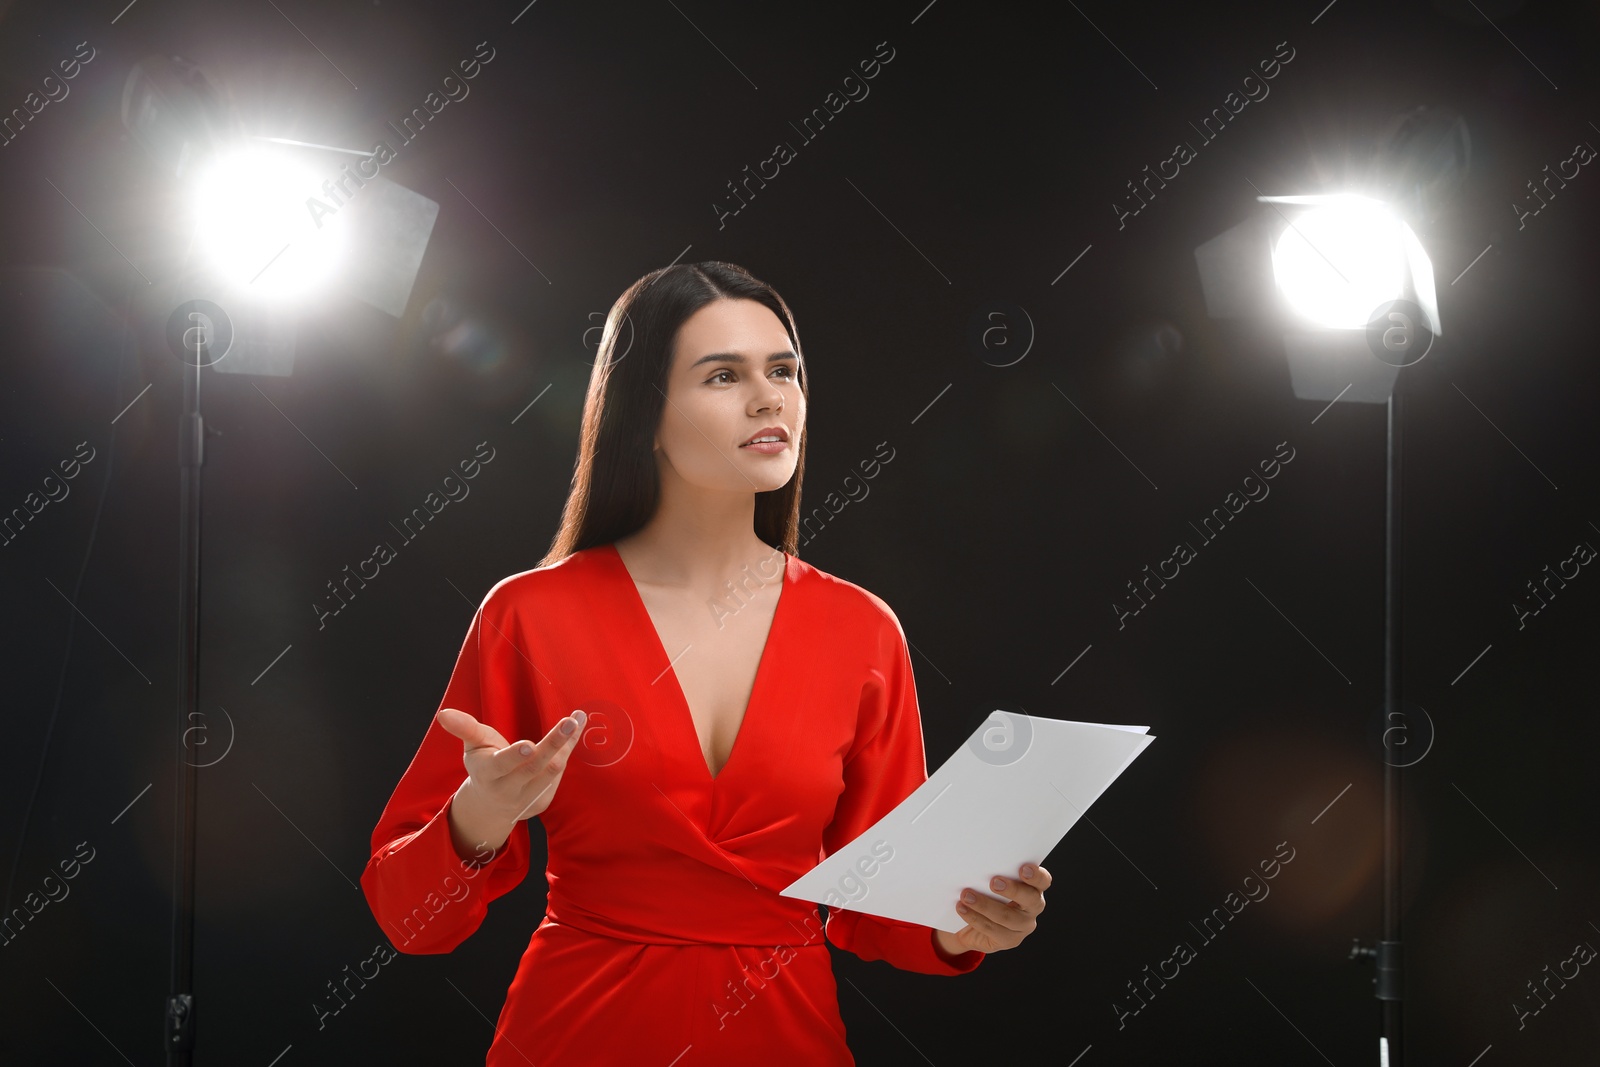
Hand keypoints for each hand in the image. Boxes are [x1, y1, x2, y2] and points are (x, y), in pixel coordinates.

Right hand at [436, 707, 587, 826]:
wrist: (491, 805)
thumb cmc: (484, 766)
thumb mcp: (473, 746)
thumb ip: (464, 728)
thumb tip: (443, 713)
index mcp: (488, 773)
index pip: (501, 766)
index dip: (515, 756)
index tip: (529, 744)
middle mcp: (508, 789)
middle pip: (534, 767)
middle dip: (552, 744)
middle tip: (569, 722)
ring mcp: (528, 798)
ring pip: (551, 772)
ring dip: (565, 746)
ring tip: (575, 720)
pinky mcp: (543, 801)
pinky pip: (559, 774)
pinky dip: (568, 750)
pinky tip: (576, 728)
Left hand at [941, 863, 1050, 954]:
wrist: (973, 927)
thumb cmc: (986, 895)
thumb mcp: (990, 882)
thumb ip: (992, 873)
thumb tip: (977, 858)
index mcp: (1033, 888)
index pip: (1043, 881)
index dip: (1036, 875)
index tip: (1023, 868)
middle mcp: (1033, 908)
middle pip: (1031, 899)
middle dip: (1013, 890)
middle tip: (993, 882)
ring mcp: (1023, 926)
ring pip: (1007, 917)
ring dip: (985, 905)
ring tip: (966, 895)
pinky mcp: (1009, 940)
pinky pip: (992, 929)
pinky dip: (974, 917)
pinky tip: (962, 908)